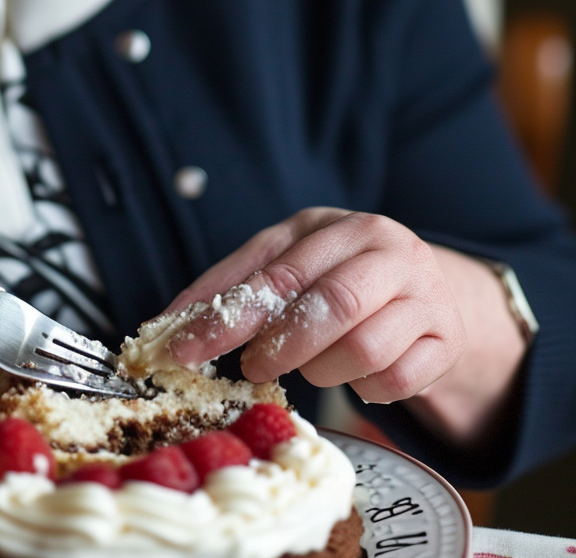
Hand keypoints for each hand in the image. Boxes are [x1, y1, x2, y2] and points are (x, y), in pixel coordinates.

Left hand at [165, 208, 465, 406]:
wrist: (430, 288)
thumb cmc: (343, 273)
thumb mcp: (292, 260)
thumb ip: (236, 284)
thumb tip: (169, 321)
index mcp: (339, 226)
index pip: (277, 271)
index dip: (226, 315)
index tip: (185, 349)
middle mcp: (388, 251)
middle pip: (332, 305)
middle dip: (281, 346)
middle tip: (254, 367)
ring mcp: (424, 295)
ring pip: (364, 350)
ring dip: (324, 370)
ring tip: (313, 364)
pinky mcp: (446, 341)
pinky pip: (397, 381)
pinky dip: (367, 389)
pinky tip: (358, 374)